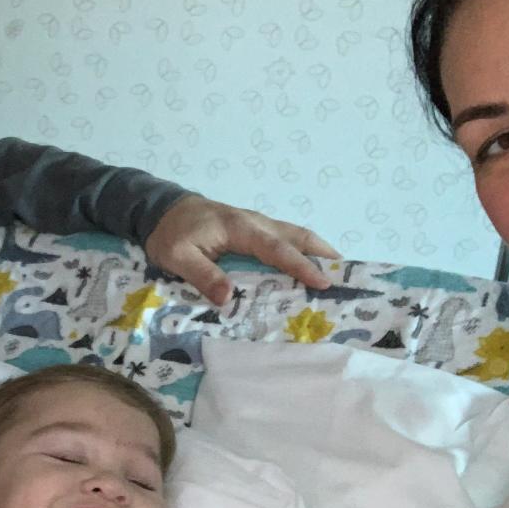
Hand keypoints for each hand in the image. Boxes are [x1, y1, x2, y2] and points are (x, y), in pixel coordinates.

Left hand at [143, 195, 339, 305]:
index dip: (300, 265)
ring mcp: (256, 224)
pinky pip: (283, 240)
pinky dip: (301, 252)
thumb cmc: (169, 233)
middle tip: (348, 276)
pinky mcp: (253, 231)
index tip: (322, 282)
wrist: (160, 209)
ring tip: (338, 273)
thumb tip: (229, 298)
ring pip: (294, 235)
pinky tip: (308, 268)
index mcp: (240, 228)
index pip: (276, 248)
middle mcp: (255, 223)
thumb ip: (203, 275)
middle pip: (297, 235)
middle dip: (323, 254)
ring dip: (316, 252)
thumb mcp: (177, 257)